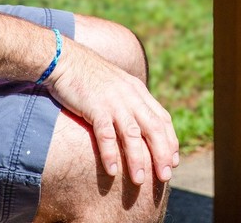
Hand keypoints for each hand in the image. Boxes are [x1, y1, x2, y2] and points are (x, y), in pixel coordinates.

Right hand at [47, 38, 179, 183]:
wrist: (66, 59)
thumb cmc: (90, 76)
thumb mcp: (118, 86)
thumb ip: (130, 101)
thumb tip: (139, 125)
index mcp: (138, 91)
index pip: (162, 118)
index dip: (170, 140)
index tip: (174, 161)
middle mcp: (130, 96)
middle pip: (153, 127)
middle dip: (161, 153)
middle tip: (165, 176)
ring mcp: (113, 101)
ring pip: (132, 133)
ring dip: (138, 159)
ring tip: (140, 181)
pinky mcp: (95, 106)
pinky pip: (105, 133)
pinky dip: (110, 152)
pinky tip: (112, 171)